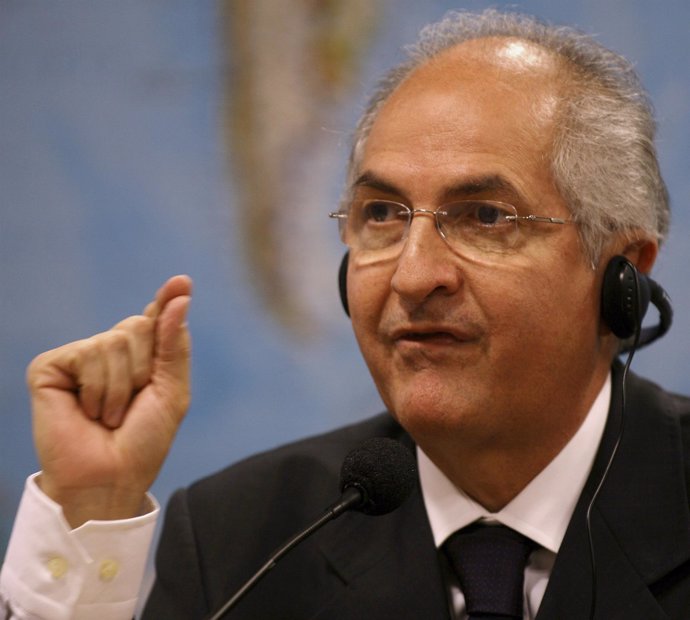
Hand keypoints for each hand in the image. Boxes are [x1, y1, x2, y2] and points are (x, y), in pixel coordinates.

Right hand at [27, 276, 191, 526]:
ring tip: (108, 415)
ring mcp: (80, 357)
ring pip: (114, 340)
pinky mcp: (51, 366)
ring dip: (120, 387)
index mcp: (142, 357)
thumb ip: (174, 344)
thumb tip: (179, 295)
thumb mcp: (171, 391)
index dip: (168, 299)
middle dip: (144, 370)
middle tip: (130, 406)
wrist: (109, 478)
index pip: (156, 318)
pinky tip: (86, 411)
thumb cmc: (142, 441)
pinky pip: (88, 353)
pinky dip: (97, 388)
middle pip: (138, 325)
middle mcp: (111, 351)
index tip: (182, 281)